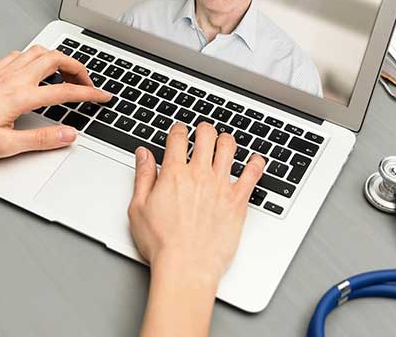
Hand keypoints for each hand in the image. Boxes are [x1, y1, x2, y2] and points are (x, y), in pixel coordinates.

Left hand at [0, 45, 111, 158]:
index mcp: (20, 96)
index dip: (89, 93)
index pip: (65, 90)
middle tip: (88, 83)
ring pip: (39, 51)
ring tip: (67, 73)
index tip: (103, 96)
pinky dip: (36, 57)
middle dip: (78, 67)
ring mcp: (1, 72)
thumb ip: (42, 140)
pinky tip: (35, 70)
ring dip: (59, 58)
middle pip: (56, 59)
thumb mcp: (5, 146)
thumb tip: (69, 135)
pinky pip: (20, 54)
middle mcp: (13, 78)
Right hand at [128, 122, 264, 288]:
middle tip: (203, 131)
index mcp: (174, 174)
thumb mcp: (138, 208)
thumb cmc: (162, 244)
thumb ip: (143, 176)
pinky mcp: (237, 201)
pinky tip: (256, 160)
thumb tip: (143, 154)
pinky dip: (256, 163)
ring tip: (224, 141)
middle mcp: (199, 175)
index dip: (178, 129)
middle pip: (206, 135)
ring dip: (226, 139)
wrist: (186, 267)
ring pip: (229, 147)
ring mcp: (221, 186)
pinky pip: (252, 174)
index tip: (179, 130)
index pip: (178, 137)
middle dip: (204, 129)